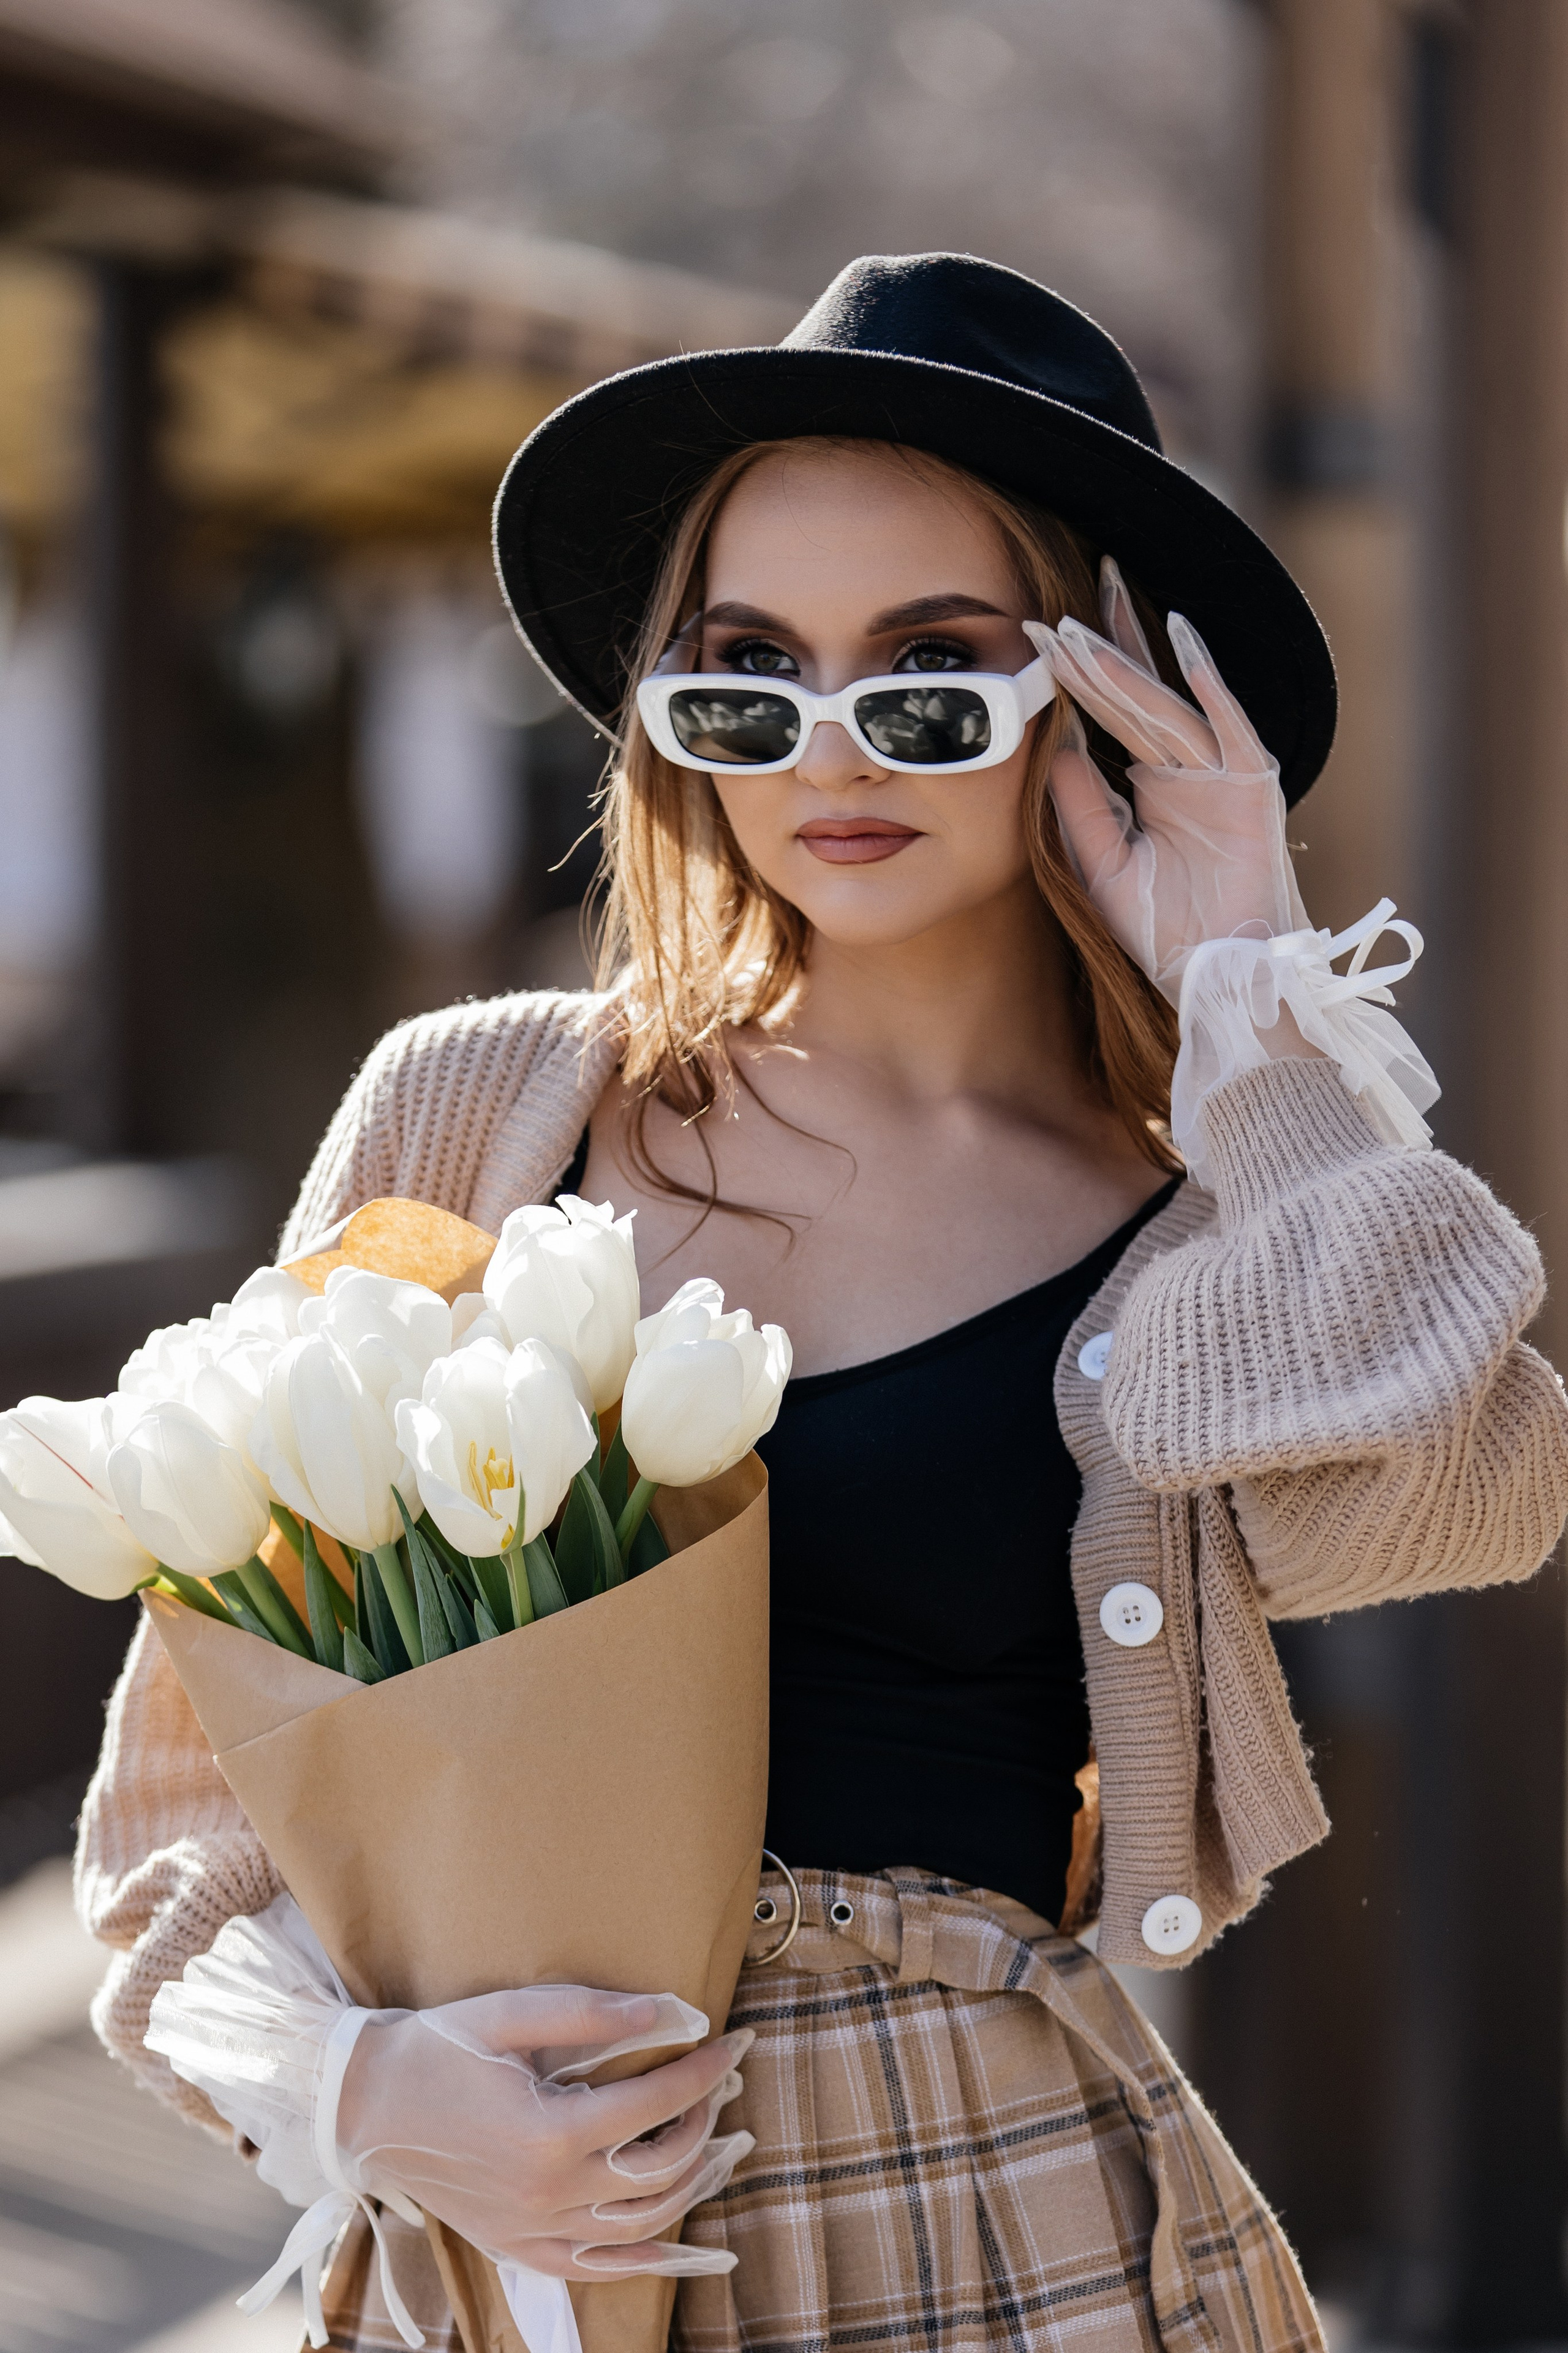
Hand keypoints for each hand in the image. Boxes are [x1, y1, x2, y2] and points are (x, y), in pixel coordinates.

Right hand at [336, 1983, 751, 2278]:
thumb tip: (667, 2012)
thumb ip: (591, 2014)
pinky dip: (641, 2256)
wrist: (365, 2105)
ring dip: (688, 2183)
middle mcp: (547, 2192)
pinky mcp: (515, 2246)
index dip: (703, 2072)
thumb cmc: (437, 2049)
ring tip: (710, 2140)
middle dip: (702, 2121)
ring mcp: (532, 2228)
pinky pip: (593, 2267)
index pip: (654, 2106)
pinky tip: (674, 2234)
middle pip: (658, 2168)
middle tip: (716, 2083)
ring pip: (639, 2224)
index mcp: (548, 2133)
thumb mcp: (508, 2014)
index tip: (734, 2042)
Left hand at [1025, 558, 1309, 1004]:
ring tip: (1089, 623)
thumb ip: (1080, 804)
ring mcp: (1220, 773)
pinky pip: (1228, 725)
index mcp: (1152, 785)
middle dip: (1099, 651)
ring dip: (1129, 665)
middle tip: (1059, 606)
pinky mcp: (1252, 785)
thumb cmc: (1166, 930)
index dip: (1075, 677)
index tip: (1036, 635)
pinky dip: (1208, 684)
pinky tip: (1182, 640)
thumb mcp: (1102, 863)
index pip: (1108, 716)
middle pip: (1137, 696)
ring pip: (1165, 707)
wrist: (1218, 976)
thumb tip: (1053, 744)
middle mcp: (1186, 770)